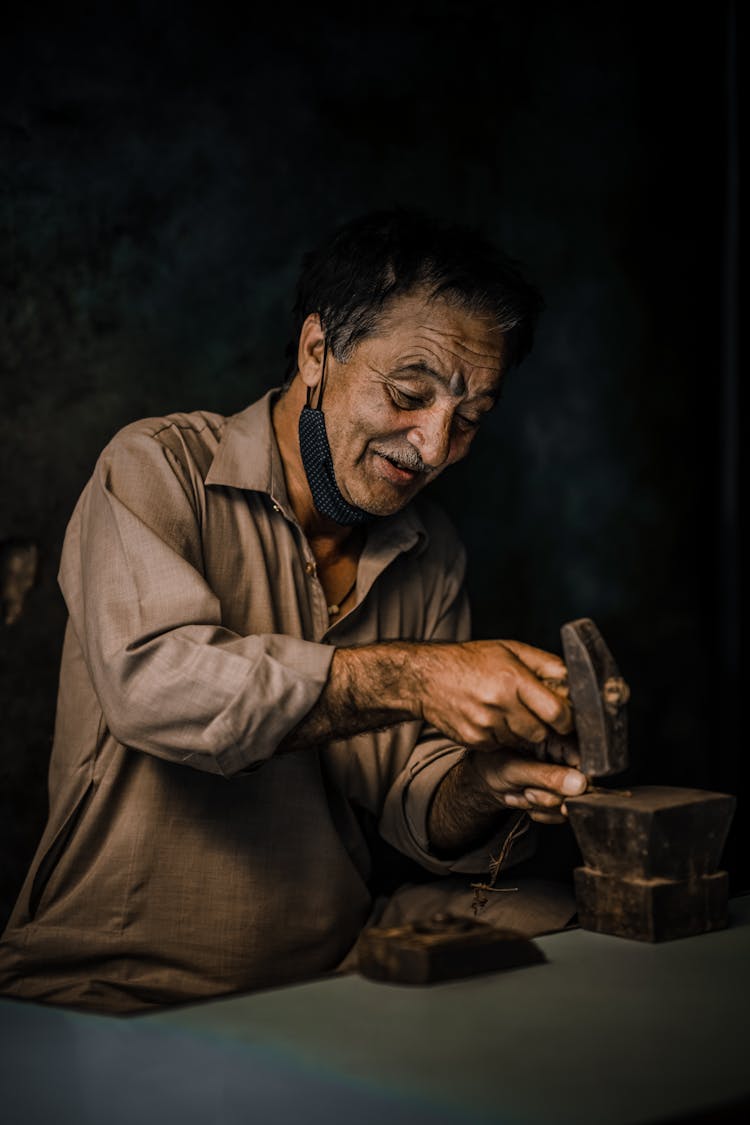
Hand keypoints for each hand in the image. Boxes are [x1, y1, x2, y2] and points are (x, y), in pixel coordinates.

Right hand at [417, 639, 573, 750]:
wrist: (426, 677)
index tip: (566, 717)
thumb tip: (573, 679)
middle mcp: (499, 704)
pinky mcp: (474, 740)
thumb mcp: (510, 649)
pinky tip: (491, 718)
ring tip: (508, 711)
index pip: (556, 713)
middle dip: (544, 725)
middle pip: (541, 732)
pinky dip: (502, 735)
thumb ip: (546, 663)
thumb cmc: (470, 660)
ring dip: (522, 731)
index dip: (567, 719)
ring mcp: (485, 725)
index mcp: (513, 679)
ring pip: (522, 741)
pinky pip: (502, 745)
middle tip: (534, 711)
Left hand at [465, 747, 587, 823]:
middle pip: (580, 786)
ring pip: (570, 802)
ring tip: (522, 792)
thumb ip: (546, 776)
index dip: (577, 781)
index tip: (560, 791)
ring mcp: (563, 774)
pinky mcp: (559, 792)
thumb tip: (579, 784)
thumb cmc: (491, 764)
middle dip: (550, 796)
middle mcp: (563, 754)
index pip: (586, 761)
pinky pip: (561, 812)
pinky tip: (525, 799)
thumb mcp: (514, 769)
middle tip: (528, 790)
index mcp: (556, 736)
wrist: (481, 779)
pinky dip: (541, 812)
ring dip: (543, 805)